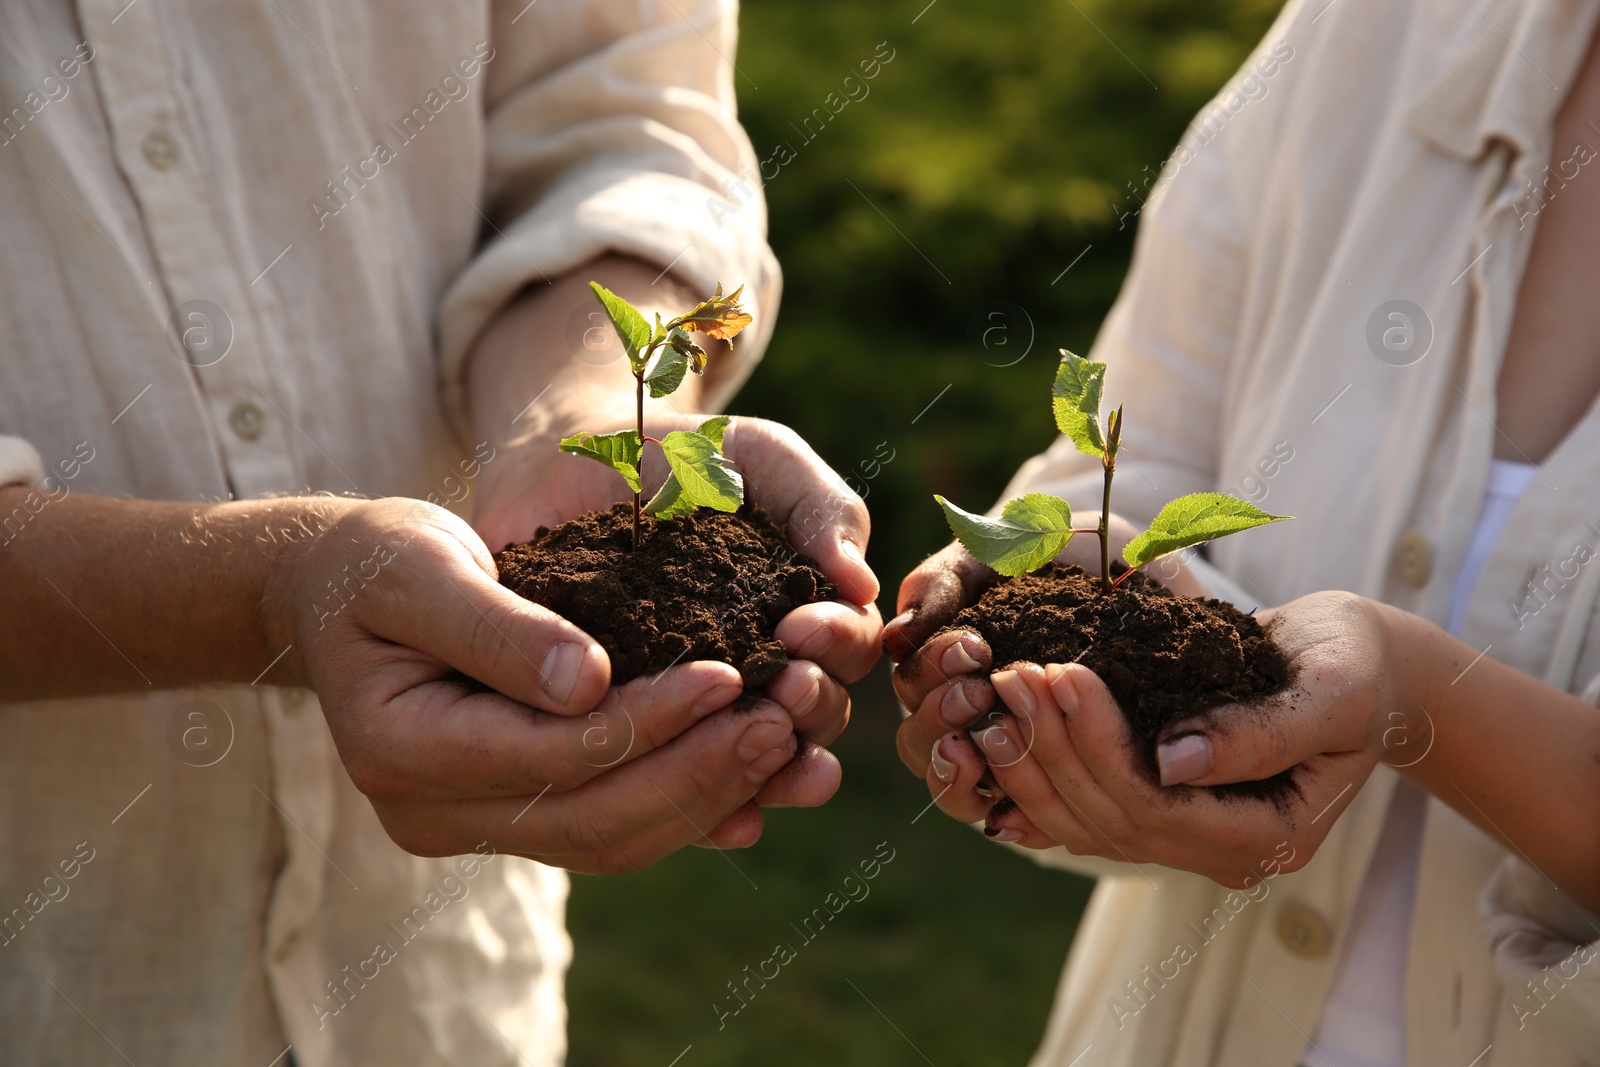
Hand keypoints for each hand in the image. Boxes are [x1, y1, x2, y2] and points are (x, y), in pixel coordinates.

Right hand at [262, 497, 820, 872]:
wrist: (339, 596)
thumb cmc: (374, 563)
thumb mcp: (419, 566)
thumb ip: (495, 624)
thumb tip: (588, 683)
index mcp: (400, 748)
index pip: (550, 754)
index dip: (646, 721)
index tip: (728, 674)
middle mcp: (431, 813)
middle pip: (592, 819)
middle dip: (697, 773)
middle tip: (783, 720)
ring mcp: (472, 827)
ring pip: (611, 840)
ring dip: (706, 798)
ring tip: (784, 742)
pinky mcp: (513, 818)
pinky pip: (610, 830)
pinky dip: (685, 806)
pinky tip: (753, 774)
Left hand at [474, 412, 881, 809]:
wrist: (570, 461)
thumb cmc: (678, 454)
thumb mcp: (757, 456)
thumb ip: (818, 503)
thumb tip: (861, 580)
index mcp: (806, 613)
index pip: (848, 647)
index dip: (839, 644)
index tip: (805, 625)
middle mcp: (764, 672)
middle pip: (812, 716)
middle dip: (811, 706)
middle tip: (786, 684)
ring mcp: (701, 710)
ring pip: (755, 765)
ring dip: (770, 766)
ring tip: (760, 744)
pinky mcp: (636, 734)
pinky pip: (679, 792)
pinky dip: (709, 815)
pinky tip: (724, 820)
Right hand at [887, 513, 1208, 786]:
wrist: (1127, 569)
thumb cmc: (1051, 557)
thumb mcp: (992, 554)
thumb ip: (939, 584)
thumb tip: (895, 638)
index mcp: (939, 666)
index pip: (911, 685)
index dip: (932, 670)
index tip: (972, 647)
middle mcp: (959, 717)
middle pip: (919, 742)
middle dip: (943, 716)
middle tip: (982, 689)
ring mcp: (996, 757)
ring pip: (951, 787)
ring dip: (958, 768)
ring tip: (988, 739)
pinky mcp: (1041, 787)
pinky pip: (1007, 820)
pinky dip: (1006, 811)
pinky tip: (1016, 800)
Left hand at [971, 591, 1392, 886]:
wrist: (1357, 666)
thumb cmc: (1354, 667)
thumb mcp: (1331, 690)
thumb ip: (1262, 732)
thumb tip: (1173, 762)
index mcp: (1272, 837)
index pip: (1160, 809)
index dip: (1099, 746)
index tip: (1060, 672)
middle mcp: (1224, 853)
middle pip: (1110, 820)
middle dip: (1052, 746)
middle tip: (1012, 675)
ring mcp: (1188, 838)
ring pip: (1085, 824)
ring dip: (1032, 759)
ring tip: (999, 691)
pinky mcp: (1158, 809)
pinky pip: (1082, 812)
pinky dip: (1033, 778)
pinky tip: (992, 738)